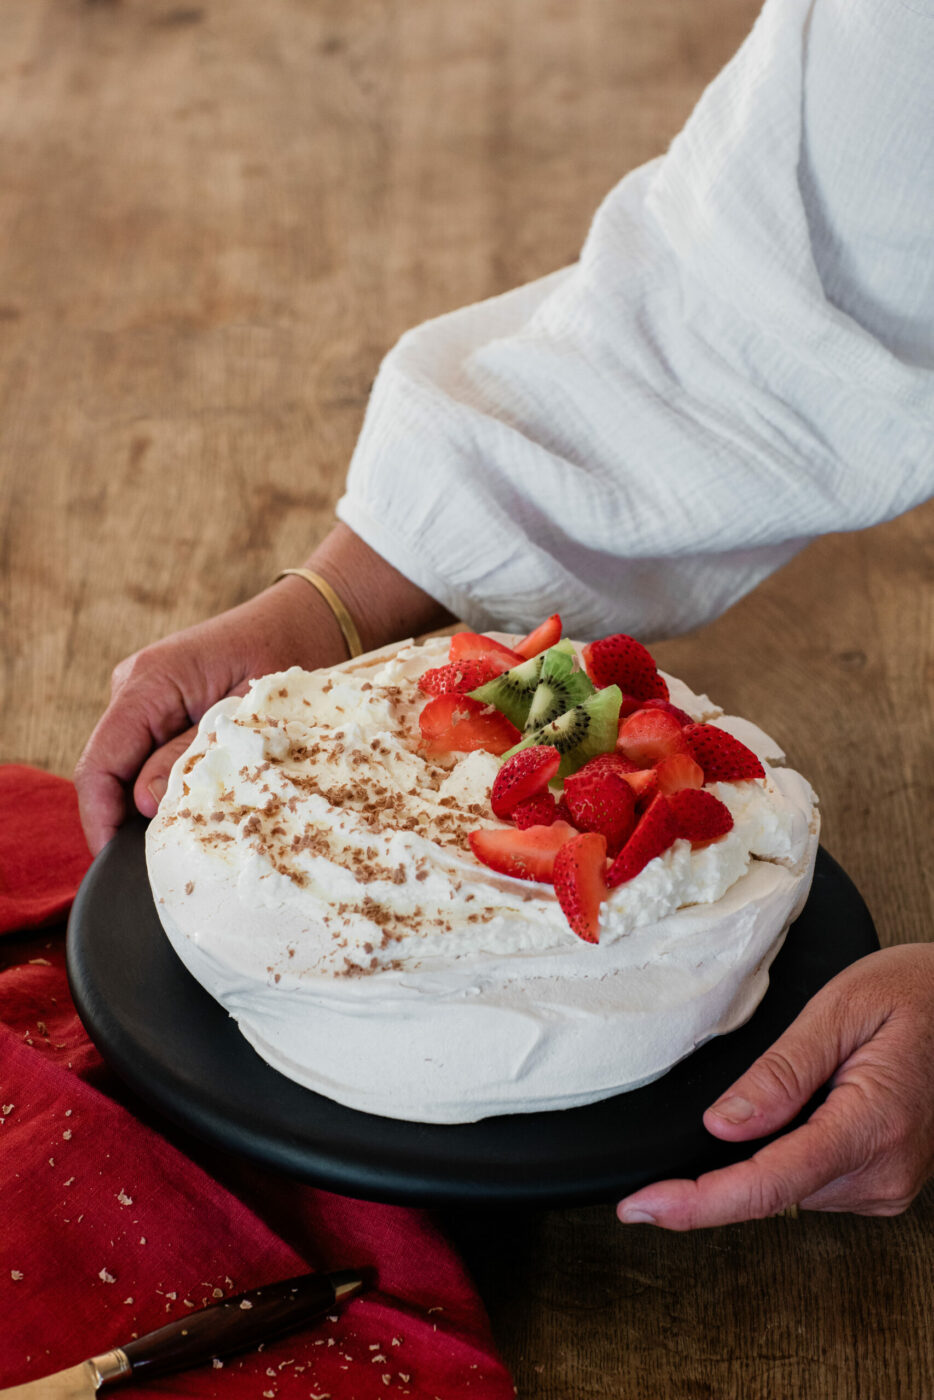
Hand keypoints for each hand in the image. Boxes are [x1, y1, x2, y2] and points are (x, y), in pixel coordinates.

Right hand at [74, 578, 347, 854]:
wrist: (313, 618)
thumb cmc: (292, 654)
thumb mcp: (252, 714)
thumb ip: (193, 755)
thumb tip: (142, 805)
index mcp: (151, 680)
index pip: (99, 762)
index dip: (99, 818)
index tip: (115, 863)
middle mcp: (137, 686)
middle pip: (109, 770)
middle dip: (124, 820)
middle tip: (161, 865)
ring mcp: (148, 697)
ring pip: (129, 767)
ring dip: (148, 805)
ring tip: (184, 840)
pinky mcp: (165, 707)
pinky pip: (151, 755)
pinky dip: (167, 785)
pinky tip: (196, 807)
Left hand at [616, 943, 933, 1227]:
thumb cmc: (913, 994)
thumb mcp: (840, 1009)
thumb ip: (781, 1072)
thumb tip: (721, 1125)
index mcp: (872, 1125)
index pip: (768, 1184)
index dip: (696, 1201)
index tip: (643, 1206)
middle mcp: (883, 1172)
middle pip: (770, 1188)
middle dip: (731, 1154)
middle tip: (749, 1085)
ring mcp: (888, 1185)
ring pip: (788, 1186)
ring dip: (770, 1146)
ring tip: (813, 1076)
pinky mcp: (883, 1184)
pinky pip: (812, 1178)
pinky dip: (793, 1147)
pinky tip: (815, 1101)